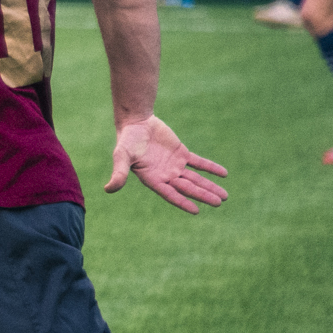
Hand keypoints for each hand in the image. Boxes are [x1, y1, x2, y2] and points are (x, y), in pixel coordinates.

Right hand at [105, 115, 227, 214]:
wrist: (136, 122)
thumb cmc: (127, 140)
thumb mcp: (122, 156)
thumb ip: (119, 173)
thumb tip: (108, 189)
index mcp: (152, 179)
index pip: (171, 194)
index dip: (183, 202)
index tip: (197, 210)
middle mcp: (165, 175)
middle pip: (188, 187)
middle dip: (203, 195)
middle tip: (219, 202)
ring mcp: (174, 165)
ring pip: (195, 178)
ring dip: (209, 186)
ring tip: (224, 196)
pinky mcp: (181, 154)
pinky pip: (198, 163)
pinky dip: (210, 168)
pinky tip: (223, 174)